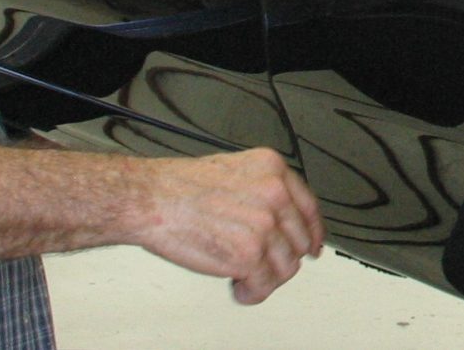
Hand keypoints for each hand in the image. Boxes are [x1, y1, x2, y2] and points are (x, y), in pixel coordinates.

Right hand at [136, 148, 324, 304]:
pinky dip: (253, 293)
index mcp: (273, 170)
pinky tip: (240, 287)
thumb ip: (263, 190)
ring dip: (266, 277)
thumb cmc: (180, 187)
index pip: (310, 208)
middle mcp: (275, 195)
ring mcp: (264, 225)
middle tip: (261, 263)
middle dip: (282, 257)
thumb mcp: (236, 170)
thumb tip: (281, 219)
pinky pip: (265, 285)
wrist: (151, 199)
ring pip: (286, 266)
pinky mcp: (249, 255)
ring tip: (244, 276)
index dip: (312, 233)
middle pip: (300, 240)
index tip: (312, 246)